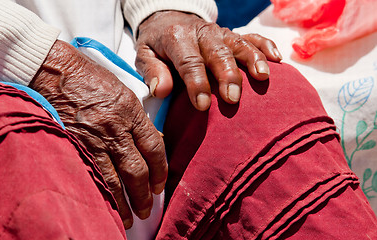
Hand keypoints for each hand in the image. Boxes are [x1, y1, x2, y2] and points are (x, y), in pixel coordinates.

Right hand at [29, 40, 167, 228]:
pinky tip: (107, 205)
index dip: (160, 172)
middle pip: (137, 170)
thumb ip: (140, 120)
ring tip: (130, 217)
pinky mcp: (76, 145)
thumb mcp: (126, 93)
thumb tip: (154, 143)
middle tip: (147, 208)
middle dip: (145, 194)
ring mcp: (95, 139)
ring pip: (115, 179)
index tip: (160, 185)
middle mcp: (116, 128)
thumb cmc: (93, 80)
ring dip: (124, 202)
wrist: (57, 73)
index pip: (154, 149)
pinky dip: (102, 193)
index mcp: (132, 113)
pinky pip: (92, 175)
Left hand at [136, 10, 281, 110]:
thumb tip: (162, 91)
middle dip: (227, 75)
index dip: (197, 83)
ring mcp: (220, 33)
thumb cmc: (158, 44)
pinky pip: (252, 37)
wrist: (169, 19)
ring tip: (262, 78)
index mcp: (177, 38)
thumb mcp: (145, 55)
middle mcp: (202, 33)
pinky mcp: (232, 35)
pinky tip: (276, 59)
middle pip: (218, 53)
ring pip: (239, 44)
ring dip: (252, 60)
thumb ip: (152, 71)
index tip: (203, 105)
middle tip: (233, 99)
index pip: (189, 62)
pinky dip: (265, 46)